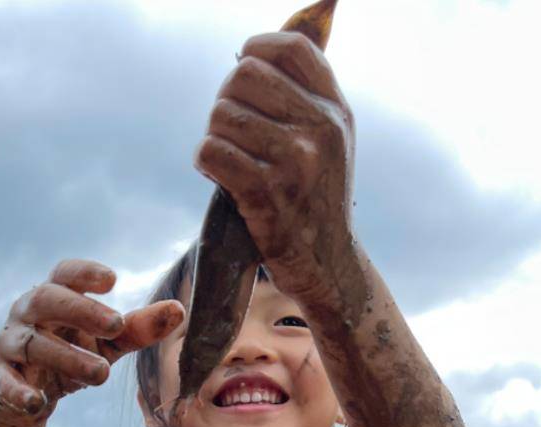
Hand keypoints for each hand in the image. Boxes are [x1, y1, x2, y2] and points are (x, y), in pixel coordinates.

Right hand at [0, 259, 184, 426]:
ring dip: (68, 357)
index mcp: (55, 296)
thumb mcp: (109, 342)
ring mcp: (11, 344)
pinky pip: (5, 383)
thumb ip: (138, 327)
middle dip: (81, 310)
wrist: (31, 396)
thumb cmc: (73, 353)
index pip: (65, 274)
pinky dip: (19, 393)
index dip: (85, 273)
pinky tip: (38, 402)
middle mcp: (28, 313)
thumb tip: (178, 310)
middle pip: (47, 300)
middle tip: (117, 324)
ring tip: (103, 373)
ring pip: (35, 344)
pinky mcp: (0, 378)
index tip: (112, 279)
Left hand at [193, 31, 355, 301]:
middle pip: (243, 77)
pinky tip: (217, 175)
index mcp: (335, 110)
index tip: (244, 77)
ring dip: (214, 137)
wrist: (327, 263)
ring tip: (227, 159)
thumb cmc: (316, 199)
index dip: (255, 51)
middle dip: (226, 101)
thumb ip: (307, 97)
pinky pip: (212, 152)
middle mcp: (320, 129)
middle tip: (231, 132)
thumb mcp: (330, 141)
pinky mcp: (265, 193)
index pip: (289, 48)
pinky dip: (205, 162)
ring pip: (222, 116)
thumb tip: (256, 50)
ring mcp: (294, 161)